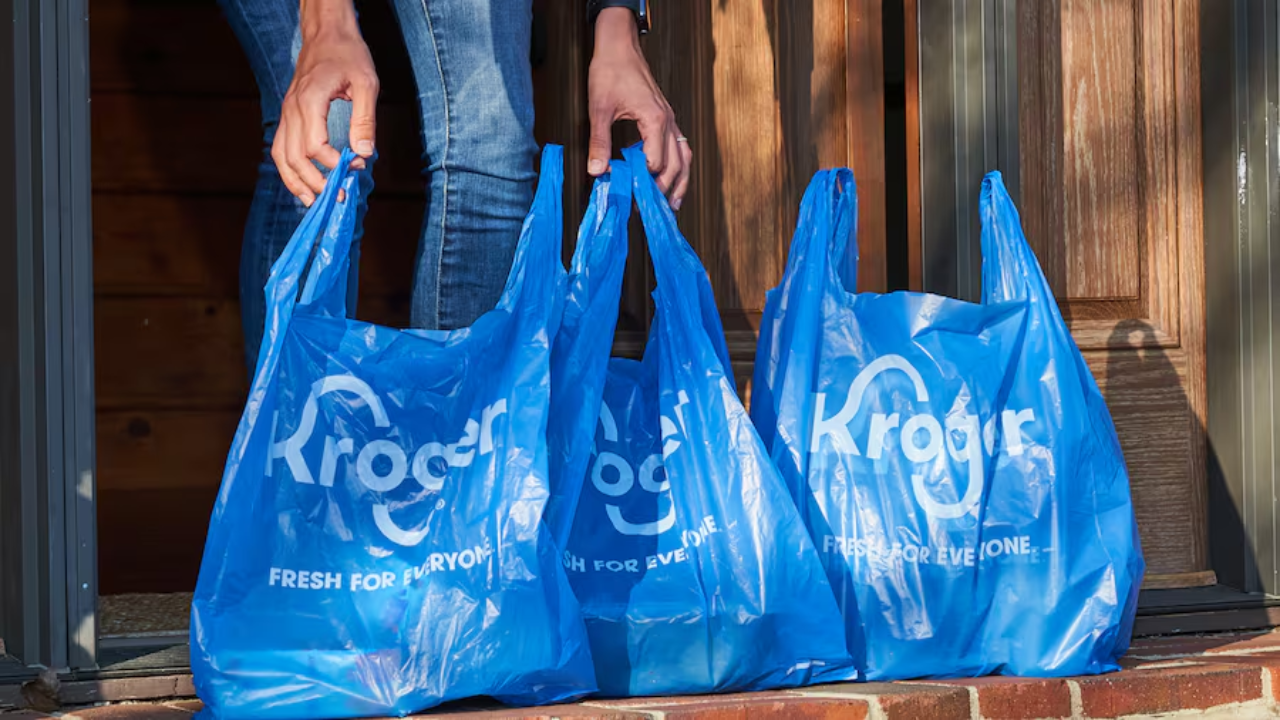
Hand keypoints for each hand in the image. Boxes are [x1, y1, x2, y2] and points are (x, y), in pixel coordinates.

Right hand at [273, 1, 377, 205]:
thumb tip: (363, 154)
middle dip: (316, 181)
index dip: (334, 163)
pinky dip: (288, 170)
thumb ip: (365, 120)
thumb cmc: (348, 55)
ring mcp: (286, 113)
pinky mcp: (288, 116)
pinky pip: (280, 148)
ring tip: (313, 202)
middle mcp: (292, 109)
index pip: (314, 144)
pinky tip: (302, 185)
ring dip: (296, 182)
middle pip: (294, 156)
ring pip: (281, 156)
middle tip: (339, 195)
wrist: (326, 35)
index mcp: (310, 100)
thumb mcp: (367, 83)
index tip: (355, 167)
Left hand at [588, 8, 690, 209]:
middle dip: (665, 190)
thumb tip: (596, 172)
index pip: (655, 162)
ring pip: (684, 156)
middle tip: (651, 211)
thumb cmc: (610, 70)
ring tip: (674, 205)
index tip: (629, 196)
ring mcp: (670, 119)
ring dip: (680, 182)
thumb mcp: (599, 108)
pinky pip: (680, 146)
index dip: (642, 182)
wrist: (619, 45)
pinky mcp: (666, 117)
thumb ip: (599, 142)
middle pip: (676, 164)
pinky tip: (672, 178)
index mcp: (654, 119)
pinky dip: (679, 166)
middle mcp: (668, 121)